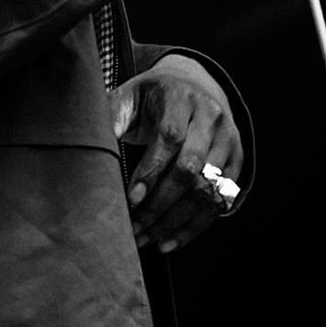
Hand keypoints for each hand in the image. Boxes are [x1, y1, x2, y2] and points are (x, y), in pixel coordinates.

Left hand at [109, 54, 243, 253]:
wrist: (193, 85)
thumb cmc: (152, 99)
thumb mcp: (129, 98)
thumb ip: (111, 119)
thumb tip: (89, 146)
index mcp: (181, 97)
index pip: (170, 137)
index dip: (151, 172)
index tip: (131, 200)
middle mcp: (211, 116)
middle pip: (191, 167)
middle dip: (161, 204)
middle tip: (135, 228)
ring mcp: (228, 139)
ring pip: (208, 189)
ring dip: (176, 221)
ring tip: (147, 239)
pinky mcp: (237, 160)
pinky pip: (221, 200)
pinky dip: (195, 226)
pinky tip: (169, 241)